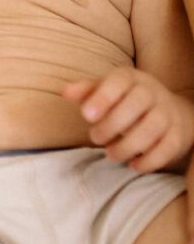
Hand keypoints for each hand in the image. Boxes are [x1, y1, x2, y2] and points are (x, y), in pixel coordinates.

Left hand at [64, 67, 193, 172]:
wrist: (169, 108)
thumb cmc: (126, 98)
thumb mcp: (106, 89)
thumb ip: (86, 91)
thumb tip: (65, 93)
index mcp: (131, 78)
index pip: (118, 81)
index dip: (102, 97)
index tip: (85, 116)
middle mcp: (153, 92)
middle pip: (136, 104)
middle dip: (112, 124)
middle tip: (95, 138)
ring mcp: (168, 113)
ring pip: (152, 128)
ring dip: (128, 145)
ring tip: (110, 154)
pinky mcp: (179, 135)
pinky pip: (167, 149)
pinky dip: (150, 161)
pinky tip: (133, 165)